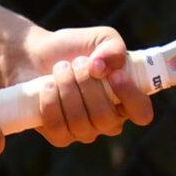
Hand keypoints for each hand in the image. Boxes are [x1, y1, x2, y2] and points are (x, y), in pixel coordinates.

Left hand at [12, 26, 156, 145]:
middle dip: (87, 85)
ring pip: (81, 122)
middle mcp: (108, 121)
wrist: (35, 55)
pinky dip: (50, 102)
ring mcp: (84, 132)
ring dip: (68, 89)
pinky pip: (58, 127)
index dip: (130, 97)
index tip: (114, 74)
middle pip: (106, 118)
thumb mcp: (100, 39)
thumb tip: (102, 68)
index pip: (141, 113)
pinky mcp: (59, 136)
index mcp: (126, 99)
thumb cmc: (73, 49)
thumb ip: (113, 48)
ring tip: (60, 68)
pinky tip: (47, 86)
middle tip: (76, 62)